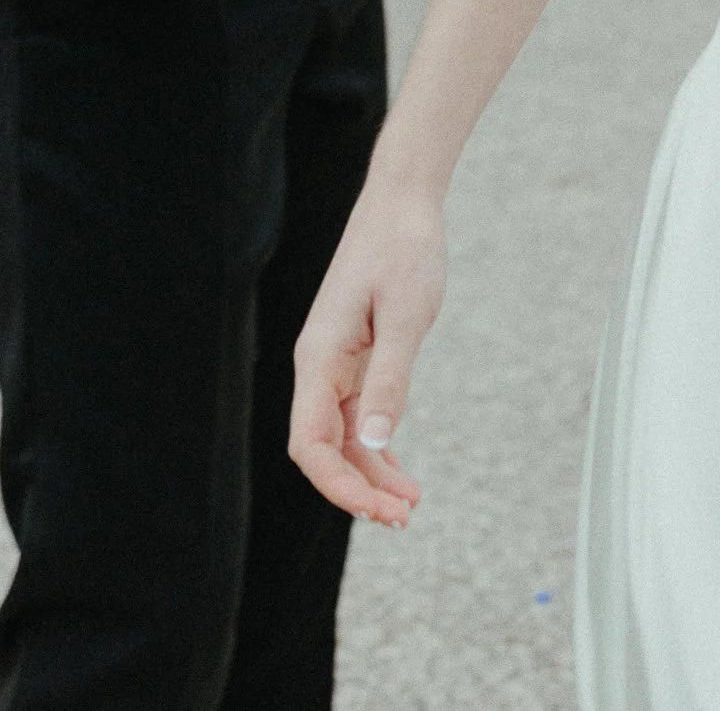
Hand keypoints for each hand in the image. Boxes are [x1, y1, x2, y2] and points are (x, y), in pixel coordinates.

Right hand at [287, 180, 446, 528]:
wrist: (403, 203)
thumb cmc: (404, 248)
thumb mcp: (406, 314)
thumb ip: (390, 378)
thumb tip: (375, 443)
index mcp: (320, 358)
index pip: (311, 443)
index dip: (339, 485)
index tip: (380, 508)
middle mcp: (320, 366)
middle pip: (324, 449)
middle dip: (358, 489)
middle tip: (403, 516)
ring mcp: (336, 364)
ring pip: (343, 437)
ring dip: (371, 474)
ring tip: (409, 505)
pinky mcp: (355, 358)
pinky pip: (357, 416)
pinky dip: (376, 447)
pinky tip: (399, 472)